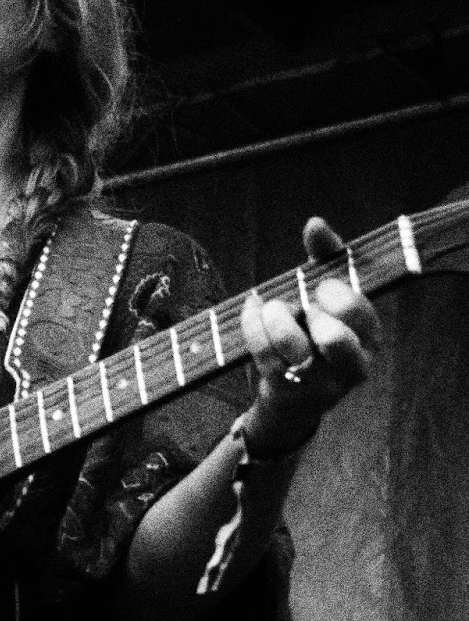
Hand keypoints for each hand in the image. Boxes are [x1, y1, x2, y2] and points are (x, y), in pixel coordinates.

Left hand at [240, 216, 382, 453]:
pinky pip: (265, 355)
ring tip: (272, 308)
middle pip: (335, 338)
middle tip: (301, 307)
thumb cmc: (313, 333)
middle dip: (309, 312)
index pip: (359, 313)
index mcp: (369, 338)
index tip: (321, 290)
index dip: (335, 295)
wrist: (292, 397)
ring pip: (294, 348)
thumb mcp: (324, 295)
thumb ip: (326, 257)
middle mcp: (351, 366)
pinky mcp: (286, 392)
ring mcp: (318, 384)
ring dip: (276, 318)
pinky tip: (252, 310)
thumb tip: (315, 223)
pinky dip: (252, 326)